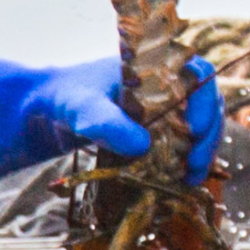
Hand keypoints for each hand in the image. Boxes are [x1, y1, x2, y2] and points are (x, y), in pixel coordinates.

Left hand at [0, 48, 222, 189]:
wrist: (41, 114)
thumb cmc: (60, 101)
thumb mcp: (79, 109)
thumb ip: (105, 122)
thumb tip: (142, 145)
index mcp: (152, 65)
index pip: (198, 72)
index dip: (206, 99)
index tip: (195, 130)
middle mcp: (163, 86)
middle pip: (206, 104)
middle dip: (207, 135)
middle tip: (194, 166)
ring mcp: (160, 110)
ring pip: (197, 128)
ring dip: (199, 153)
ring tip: (188, 180)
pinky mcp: (153, 133)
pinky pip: (181, 146)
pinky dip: (183, 163)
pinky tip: (176, 183)